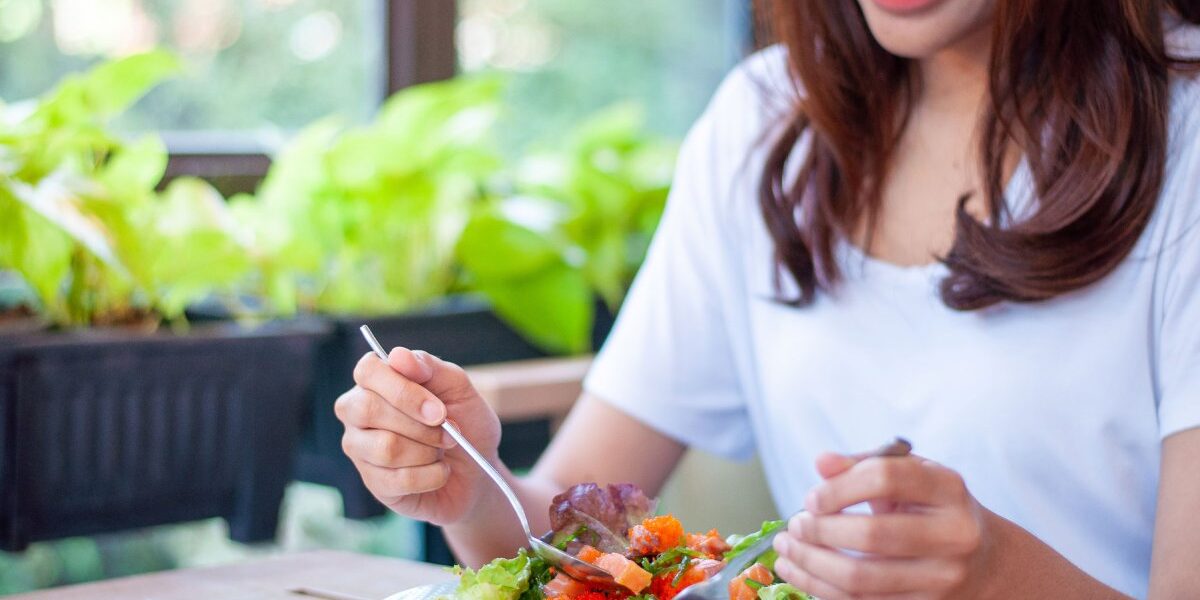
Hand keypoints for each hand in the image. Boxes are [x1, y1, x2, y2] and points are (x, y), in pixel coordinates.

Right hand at [334, 348, 501, 524]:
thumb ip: (429, 366)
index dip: (403, 390)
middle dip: (419, 425)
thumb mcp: (458, 387)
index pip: (367, 371)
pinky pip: (398, 480)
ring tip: (443, 450)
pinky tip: (439, 471)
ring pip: (385, 448)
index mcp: (376, 381)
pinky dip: (432, 476)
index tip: (438, 410)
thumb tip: (398, 356)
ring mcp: (361, 449)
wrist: (478, 468)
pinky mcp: (374, 483)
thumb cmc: (464, 421)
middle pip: (368, 410)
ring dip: (428, 451)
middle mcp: (358, 412)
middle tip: (449, 431)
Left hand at [772, 452, 995, 598]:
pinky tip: (799, 572)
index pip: (885, 478)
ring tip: (787, 549)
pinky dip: (821, 588)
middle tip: (795, 525)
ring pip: (862, 577)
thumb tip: (822, 462)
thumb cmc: (933, 508)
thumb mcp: (911, 475)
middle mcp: (953, 535)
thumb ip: (865, 464)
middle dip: (821, 531)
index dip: (839, 487)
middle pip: (872, 534)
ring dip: (812, 564)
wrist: (985, 561)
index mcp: (948, 489)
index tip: (811, 498)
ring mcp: (943, 578)